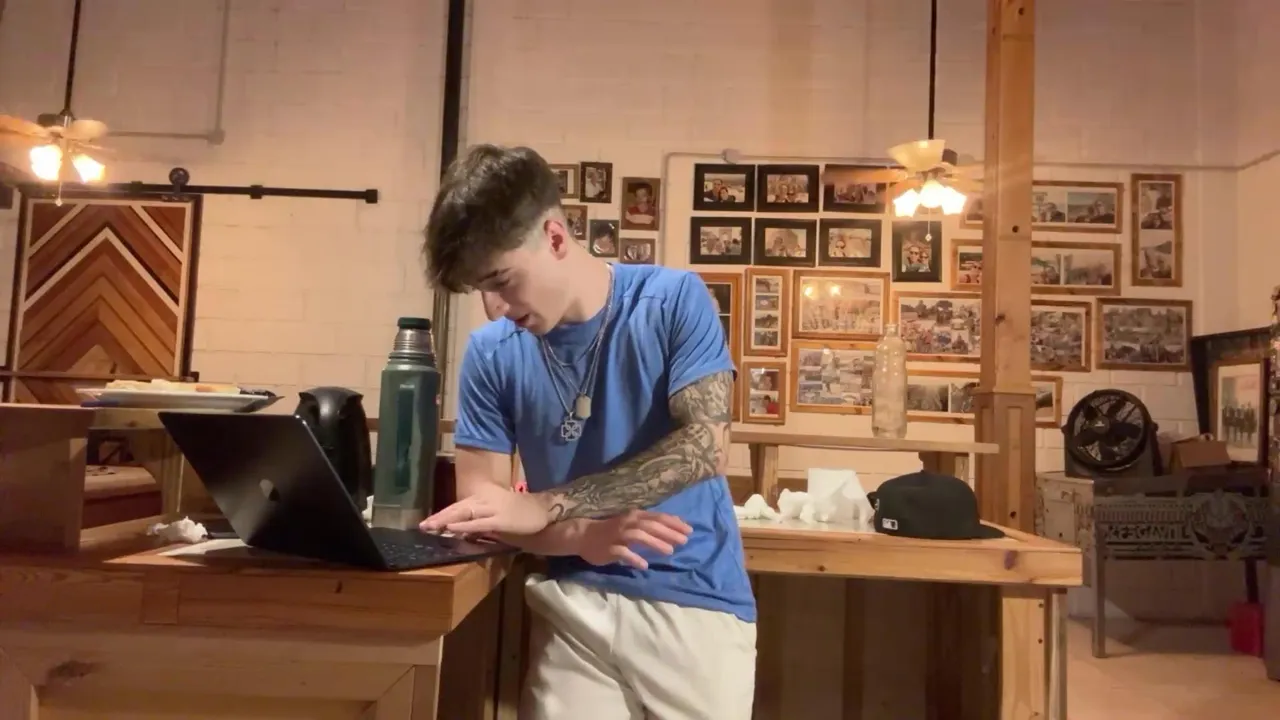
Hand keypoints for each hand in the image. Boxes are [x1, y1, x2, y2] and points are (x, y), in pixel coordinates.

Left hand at [420, 482, 550, 534]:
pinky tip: (452, 528)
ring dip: (446, 520)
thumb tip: (460, 529)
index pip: (458, 506)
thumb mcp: (494, 513)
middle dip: (438, 517)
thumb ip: (478, 519)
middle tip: (422, 526)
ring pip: (464, 513)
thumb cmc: (517, 513)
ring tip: (430, 527)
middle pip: (457, 508)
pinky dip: (464, 525)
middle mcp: (484, 500)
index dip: (441, 513)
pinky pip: (479, 523)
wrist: (541, 510)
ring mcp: (492, 509)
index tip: (426, 522)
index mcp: (482, 497)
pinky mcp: (500, 519)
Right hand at [577, 510, 692, 569]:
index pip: (658, 517)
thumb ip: (649, 525)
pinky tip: (644, 565)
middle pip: (651, 526)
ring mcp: (618, 535)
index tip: (689, 530)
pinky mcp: (610, 548)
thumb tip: (673, 529)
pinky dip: (634, 558)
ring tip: (669, 551)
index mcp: (635, 516)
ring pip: (639, 536)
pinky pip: (623, 553)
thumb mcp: (632, 523)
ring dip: (655, 543)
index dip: (674, 523)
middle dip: (669, 533)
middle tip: (684, 541)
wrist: (584, 535)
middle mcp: (628, 523)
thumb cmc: (612, 530)